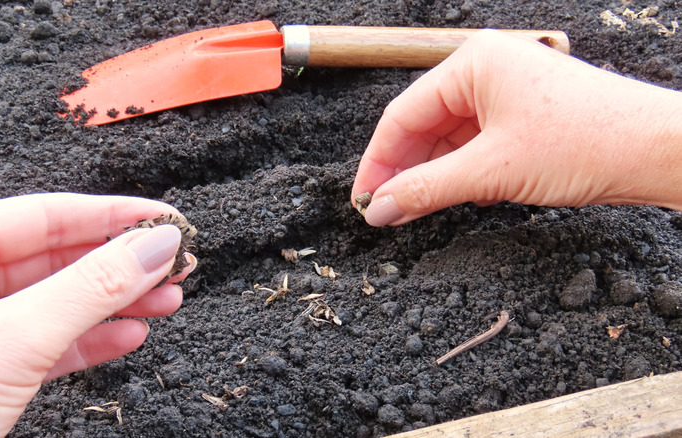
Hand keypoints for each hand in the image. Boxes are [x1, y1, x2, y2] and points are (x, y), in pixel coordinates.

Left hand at [0, 193, 196, 436]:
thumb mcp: (13, 343)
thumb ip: (91, 289)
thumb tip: (155, 246)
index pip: (40, 215)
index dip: (110, 216)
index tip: (164, 220)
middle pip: (52, 257)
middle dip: (119, 264)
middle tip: (175, 263)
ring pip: (52, 302)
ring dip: (113, 303)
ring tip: (167, 300)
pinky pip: (41, 343)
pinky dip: (88, 340)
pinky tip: (128, 335)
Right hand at [353, 30, 681, 225]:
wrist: (657, 152)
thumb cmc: (586, 142)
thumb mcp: (492, 170)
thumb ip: (426, 189)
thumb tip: (380, 209)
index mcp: (473, 64)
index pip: (404, 115)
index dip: (378, 162)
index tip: (363, 201)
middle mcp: (486, 72)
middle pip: (424, 126)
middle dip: (403, 171)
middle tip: (384, 211)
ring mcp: (506, 95)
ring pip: (449, 139)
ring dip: (431, 176)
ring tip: (413, 210)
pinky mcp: (523, 119)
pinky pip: (475, 146)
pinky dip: (461, 174)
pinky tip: (452, 198)